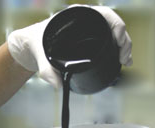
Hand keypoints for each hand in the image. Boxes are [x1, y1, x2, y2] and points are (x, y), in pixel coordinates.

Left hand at [7, 6, 131, 88]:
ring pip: (111, 35)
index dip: (116, 26)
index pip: (104, 15)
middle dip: (124, 41)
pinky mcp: (87, 44)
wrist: (28, 47)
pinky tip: (120, 61)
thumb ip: (47, 71)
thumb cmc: (33, 44)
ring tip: (126, 61)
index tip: (119, 41)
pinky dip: (115, 51)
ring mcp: (87, 33)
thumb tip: (58, 85)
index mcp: (76, 16)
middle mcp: (85, 22)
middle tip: (125, 58)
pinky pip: (106, 43)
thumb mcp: (39, 56)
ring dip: (122, 46)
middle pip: (112, 26)